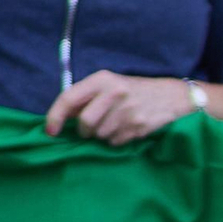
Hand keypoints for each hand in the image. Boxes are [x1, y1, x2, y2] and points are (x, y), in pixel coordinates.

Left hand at [44, 72, 193, 145]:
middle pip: (85, 122)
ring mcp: (128, 110)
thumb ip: (85, 98)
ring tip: (115, 124)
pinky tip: (126, 129)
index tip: (51, 131)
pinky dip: (116, 140)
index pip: (69, 98)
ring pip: (100, 135)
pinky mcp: (138, 126)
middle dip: (85, 131)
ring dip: (102, 136)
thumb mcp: (109, 85)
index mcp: (102, 79)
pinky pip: (115, 142)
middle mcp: (115, 92)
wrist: (171, 96)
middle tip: (91, 129)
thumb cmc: (134, 91)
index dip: (55, 117)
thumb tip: (60, 119)